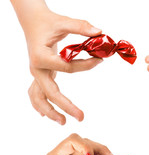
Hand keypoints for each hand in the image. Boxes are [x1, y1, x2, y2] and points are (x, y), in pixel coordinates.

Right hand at [11, 0, 102, 124]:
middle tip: (81, 117)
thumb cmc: (47, 23)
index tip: (99, 60)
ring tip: (63, 122)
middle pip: (50, 93)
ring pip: (38, 98)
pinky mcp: (39, 76)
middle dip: (66, 107)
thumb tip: (99, 32)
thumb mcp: (63, 22)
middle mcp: (36, 69)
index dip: (85, 66)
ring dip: (50, 111)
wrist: (32, 23)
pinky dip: (40, 105)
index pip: (67, 67)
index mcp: (41, 57)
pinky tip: (45, 114)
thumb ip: (80, 27)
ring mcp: (36, 74)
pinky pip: (36, 94)